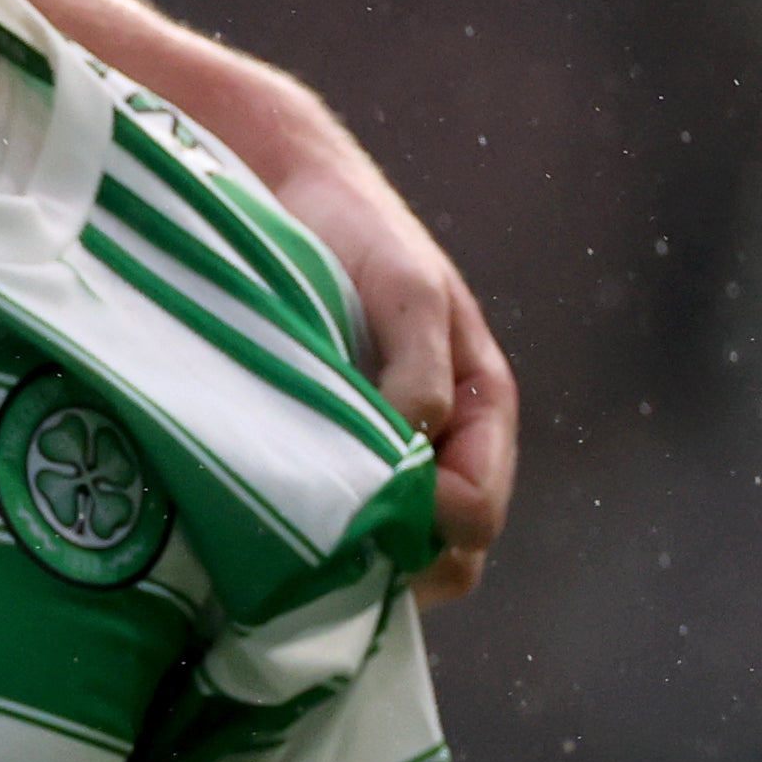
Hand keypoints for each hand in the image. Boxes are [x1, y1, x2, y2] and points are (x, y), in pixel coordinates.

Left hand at [264, 136, 518, 603]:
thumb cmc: (363, 238)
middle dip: (409, 565)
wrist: (292, 194)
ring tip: (309, 563)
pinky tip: (280, 539)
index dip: (442, 526)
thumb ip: (420, 367)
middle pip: (447, 547)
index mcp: (479, 407)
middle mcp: (441, 441)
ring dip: (364, 561)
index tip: (386, 515)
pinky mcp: (327, 447)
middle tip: (345, 567)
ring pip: (394, 542)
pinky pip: (340, 513)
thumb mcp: (407, 293)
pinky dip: (323, 536)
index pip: (481, 507)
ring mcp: (384, 451)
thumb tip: (414, 446)